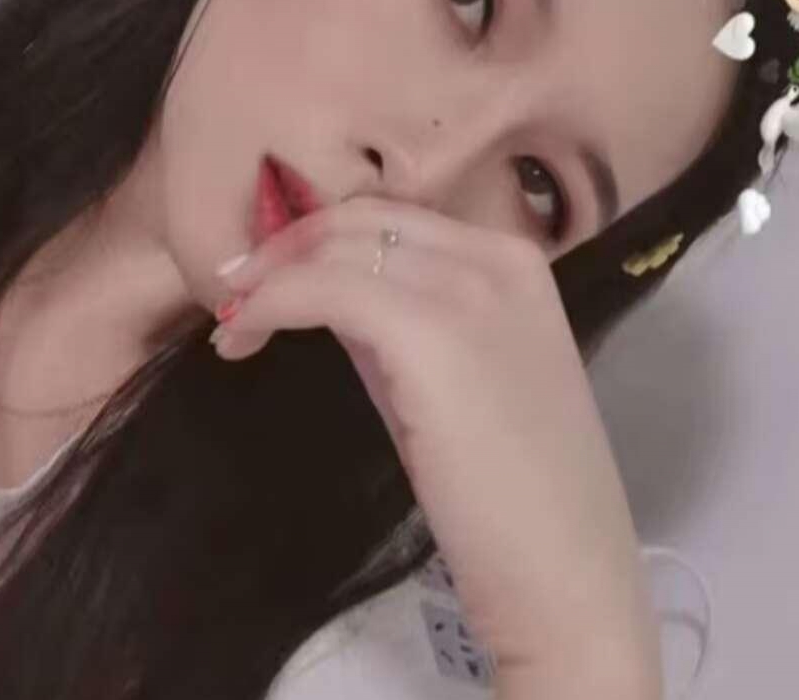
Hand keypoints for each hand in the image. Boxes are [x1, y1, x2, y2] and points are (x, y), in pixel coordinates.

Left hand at [212, 196, 662, 697]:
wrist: (564, 579)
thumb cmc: (510, 494)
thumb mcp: (453, 376)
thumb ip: (401, 320)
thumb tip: (323, 289)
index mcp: (513, 260)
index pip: (390, 218)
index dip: (316, 239)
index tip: (266, 278)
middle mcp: (497, 259)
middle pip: (359, 219)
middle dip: (283, 249)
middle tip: (234, 295)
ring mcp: (470, 292)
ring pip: (335, 249)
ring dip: (270, 279)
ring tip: (234, 325)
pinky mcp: (432, 335)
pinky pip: (324, 291)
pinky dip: (272, 304)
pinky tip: (241, 337)